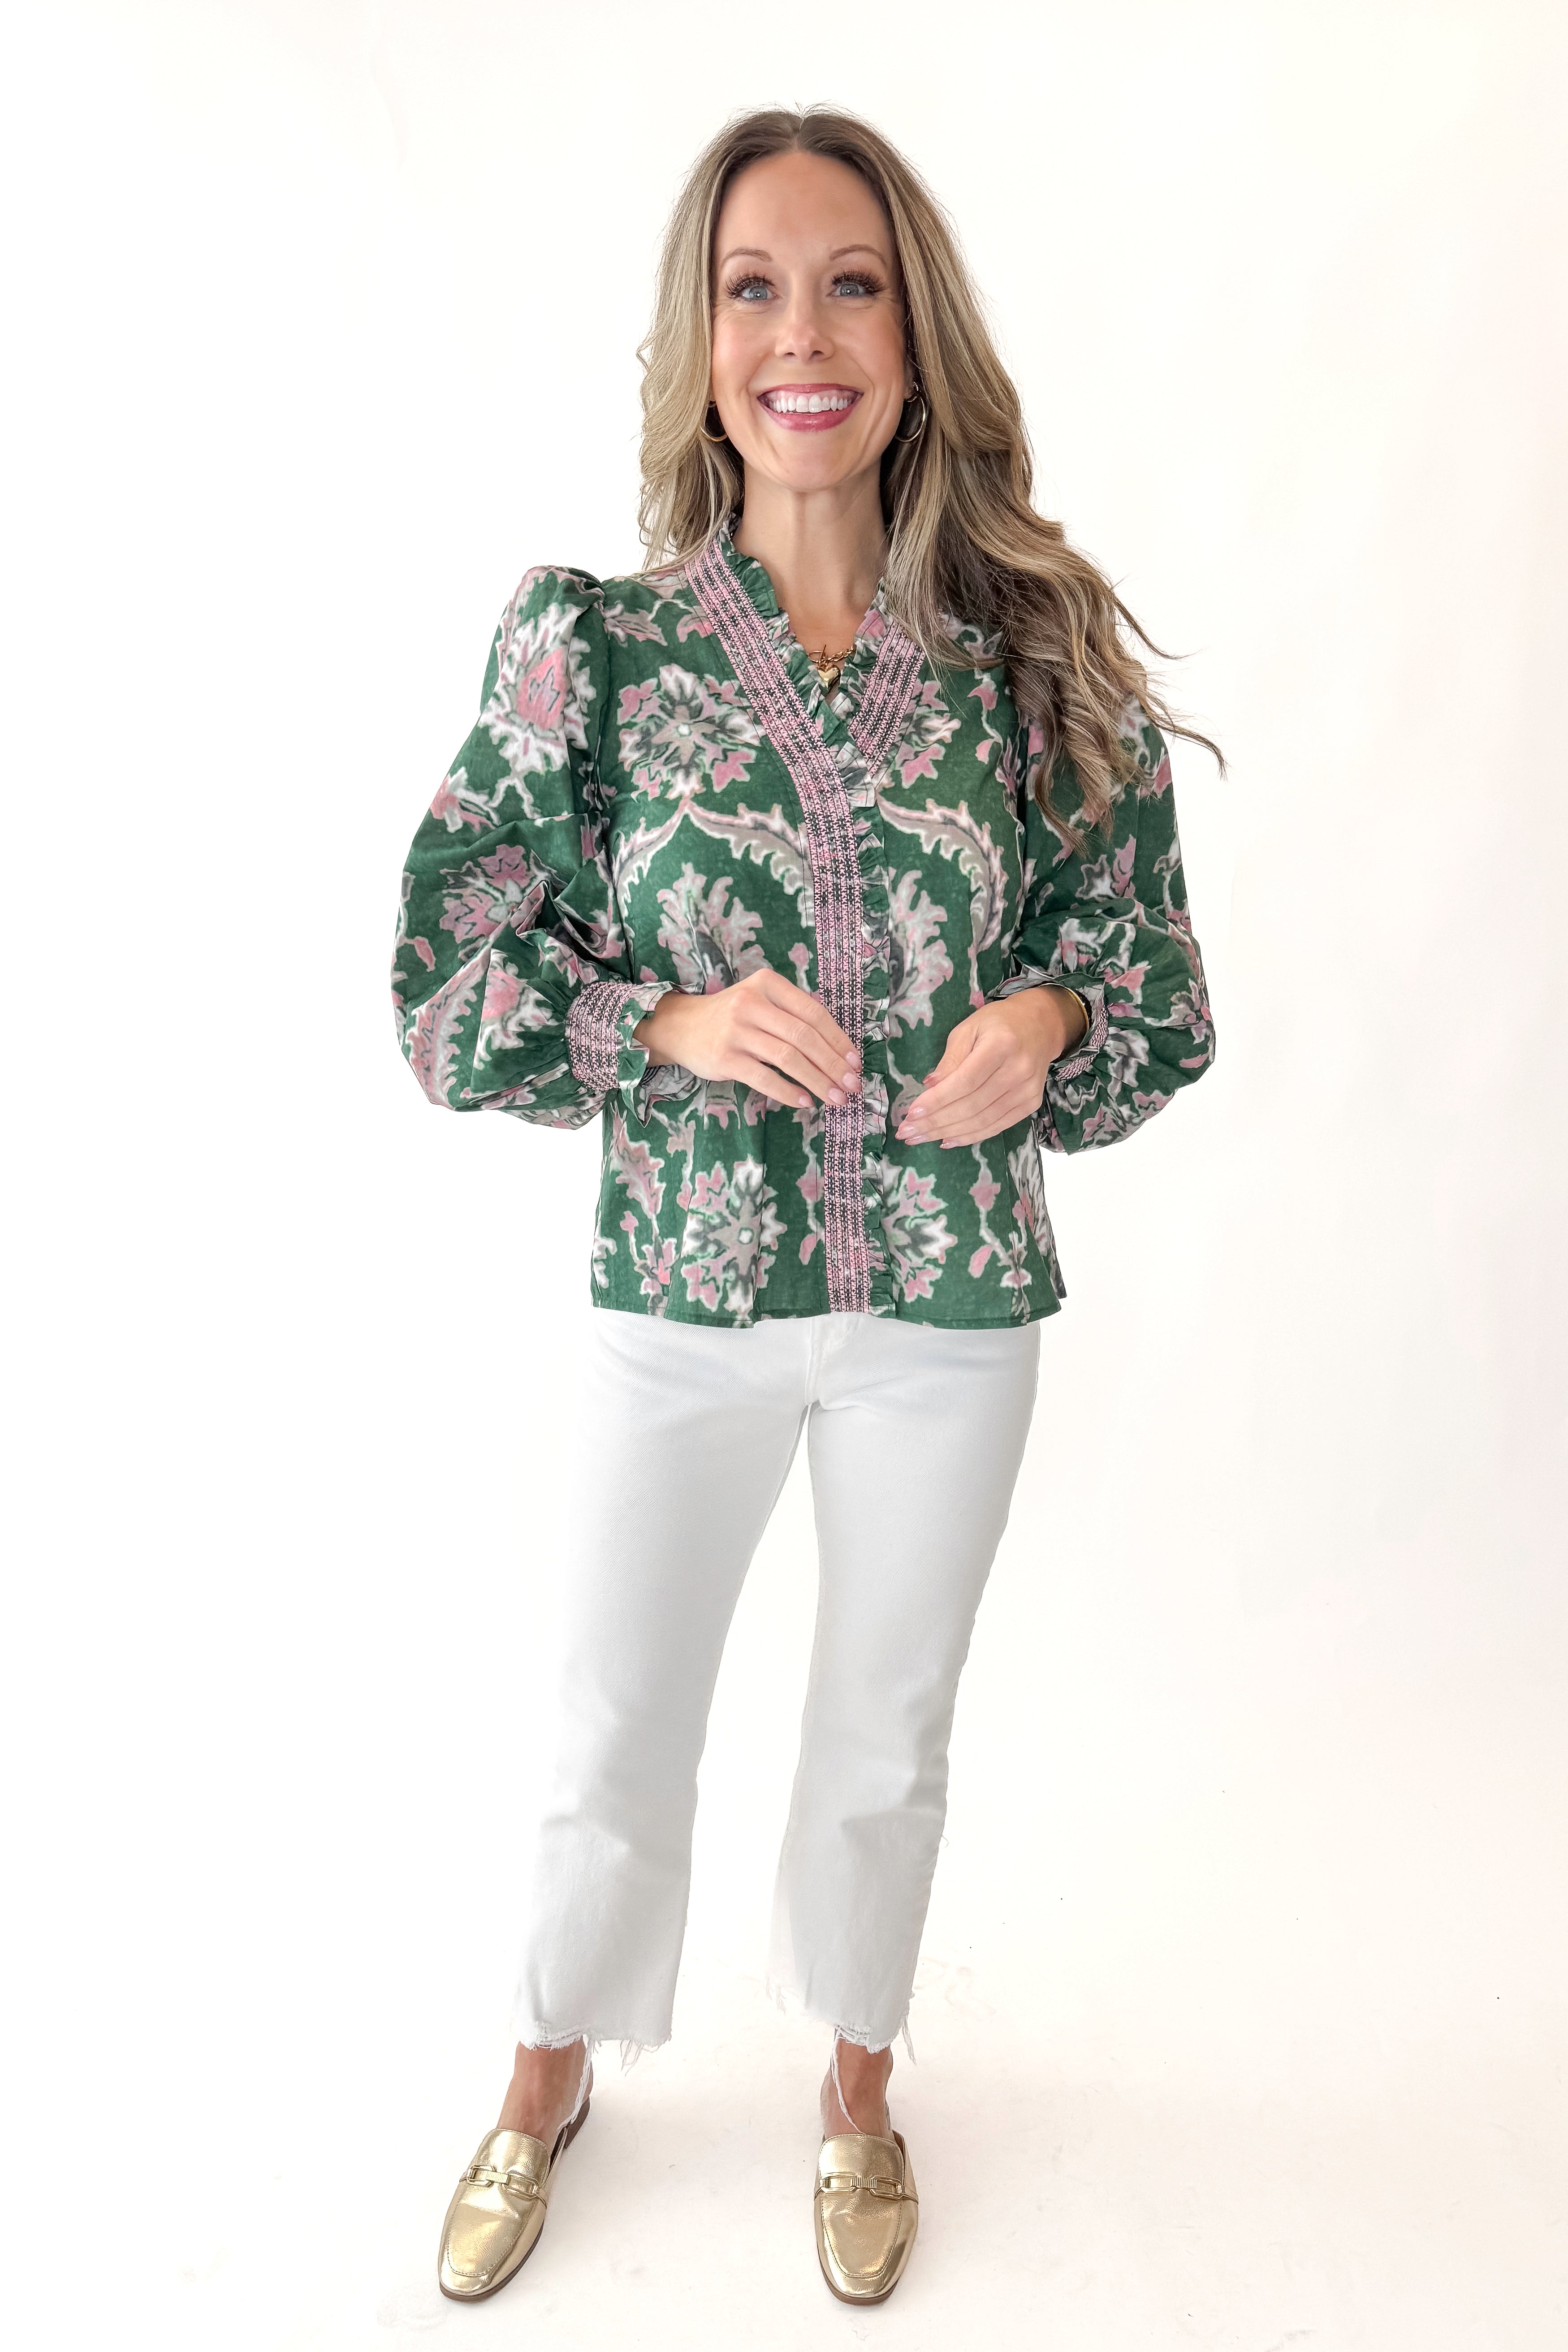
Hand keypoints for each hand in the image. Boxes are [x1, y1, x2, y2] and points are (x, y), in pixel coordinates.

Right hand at [634, 970, 861, 1108]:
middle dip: (833, 1065)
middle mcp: (751, 1004)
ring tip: (835, 1099)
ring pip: (788, 1058)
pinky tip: (804, 1101)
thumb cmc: (731, 1017)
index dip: (838, 1040)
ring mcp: (736, 1031)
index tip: (855, 1063)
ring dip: (817, 1081)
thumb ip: (793, 1014)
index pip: (813, 1013)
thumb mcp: (761, 1001)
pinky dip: (788, 1092)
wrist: (681, 1026)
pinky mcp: (724, 1058)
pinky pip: (764, 1078)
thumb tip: (838, 1048)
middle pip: (804, 1037)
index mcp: (768, 985)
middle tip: (852, 1086)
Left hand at [896, 987, 1085, 1148]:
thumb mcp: (968, 1029)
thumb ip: (950, 1059)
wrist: (1040, 1026)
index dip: (937, 1101)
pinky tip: (947, 1140)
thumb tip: (929, 1087)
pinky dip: (970, 1137)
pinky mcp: (1030, 1104)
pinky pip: (997, 1127)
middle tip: (907, 1132)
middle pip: (971, 1106)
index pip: (964, 1082)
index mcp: (1001, 1045)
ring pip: (982, 1121)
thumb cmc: (998, 1023)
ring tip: (919, 1138)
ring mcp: (1027, 1091)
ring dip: (947, 1133)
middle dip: (935, 1122)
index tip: (911, 1113)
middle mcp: (1018, 1071)